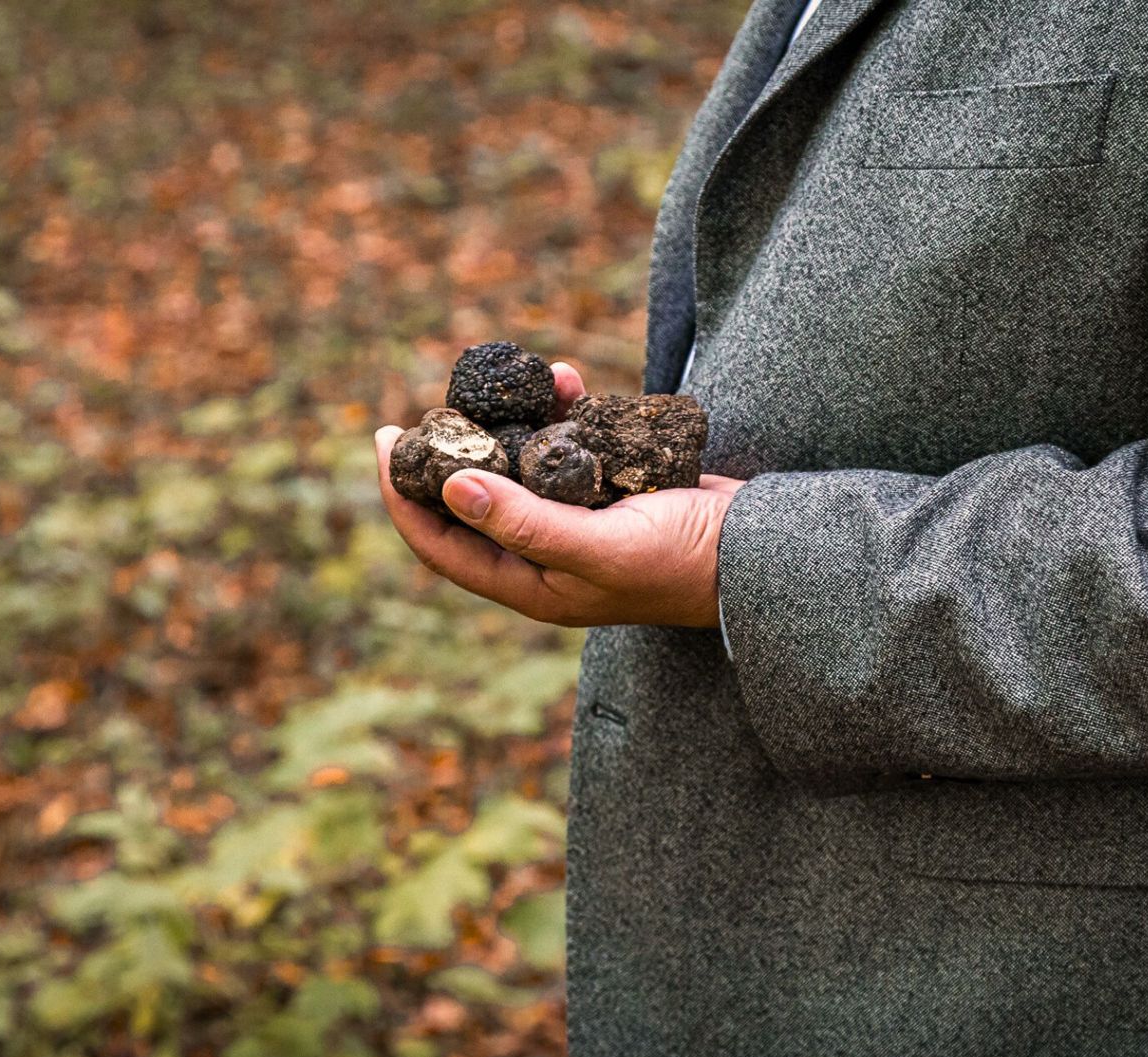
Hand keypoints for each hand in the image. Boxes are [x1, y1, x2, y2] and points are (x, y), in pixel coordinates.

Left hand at [374, 362, 742, 628]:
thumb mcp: (601, 547)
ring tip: (516, 380)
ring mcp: (578, 520)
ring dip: (512, 423)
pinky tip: (566, 380)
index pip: (443, 546)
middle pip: (472, 504)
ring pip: (521, 467)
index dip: (404, 499)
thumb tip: (450, 490)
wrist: (761, 551)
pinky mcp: (610, 488)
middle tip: (432, 405)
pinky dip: (562, 414)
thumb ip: (526, 523)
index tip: (386, 442)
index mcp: (532, 585)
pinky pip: (569, 447)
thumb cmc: (684, 562)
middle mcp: (546, 555)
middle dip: (450, 452)